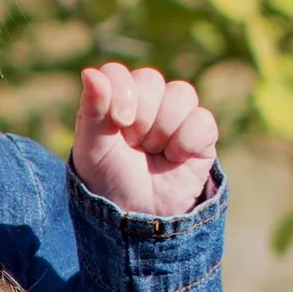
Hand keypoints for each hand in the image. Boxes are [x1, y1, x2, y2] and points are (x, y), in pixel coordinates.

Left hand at [71, 64, 218, 218]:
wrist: (138, 219)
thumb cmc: (110, 182)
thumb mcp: (92, 150)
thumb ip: (91, 111)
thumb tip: (90, 72)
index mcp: (115, 100)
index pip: (118, 73)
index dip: (121, 93)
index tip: (118, 124)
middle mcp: (146, 102)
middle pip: (151, 80)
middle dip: (141, 118)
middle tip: (135, 145)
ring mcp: (176, 116)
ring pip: (181, 93)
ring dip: (164, 129)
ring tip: (155, 153)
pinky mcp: (201, 134)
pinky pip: (203, 119)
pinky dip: (187, 142)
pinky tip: (175, 159)